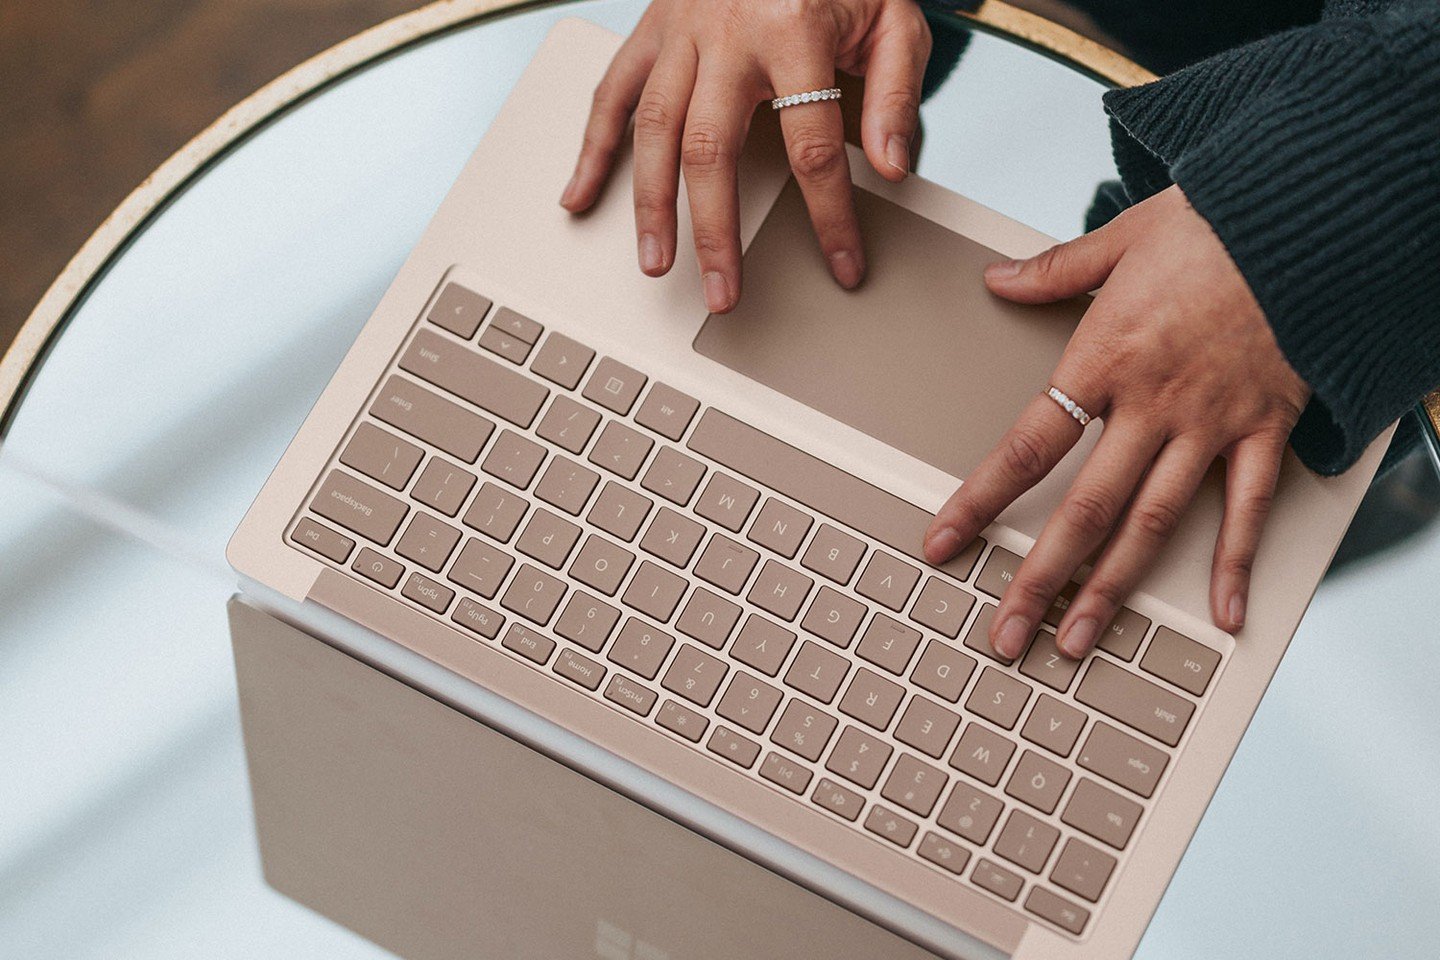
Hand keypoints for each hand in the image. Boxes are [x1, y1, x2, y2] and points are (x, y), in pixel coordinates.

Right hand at [560, 0, 931, 311]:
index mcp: (794, 29)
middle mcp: (727, 33)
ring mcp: (680, 32)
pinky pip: (611, 93)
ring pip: (653, 130)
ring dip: (649, 204)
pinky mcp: (651, 31)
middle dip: (716, 231)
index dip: (830, 216)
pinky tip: (579, 197)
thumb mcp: (894, 17)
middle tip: (723, 292)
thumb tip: (890, 166)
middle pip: (712, 150)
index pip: (813, 145)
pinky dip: (590, 148)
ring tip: (655, 262)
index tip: (842, 265)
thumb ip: (896, 92)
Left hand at [924, 185, 1309, 658]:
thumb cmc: (1216, 222)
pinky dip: (1236, 563)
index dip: (978, 502)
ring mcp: (1209, 424)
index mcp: (1103, 360)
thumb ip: (1055, 270)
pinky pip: (1249, 508)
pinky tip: (1225, 615)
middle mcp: (1151, 405)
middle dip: (1039, 578)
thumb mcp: (1122, 236)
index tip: (941, 543)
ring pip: (1152, 525)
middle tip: (1007, 634)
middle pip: (1083, 510)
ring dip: (1112, 589)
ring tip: (1079, 640)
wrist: (1312, 216)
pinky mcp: (1265, 428)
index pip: (1025, 448)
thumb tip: (999, 278)